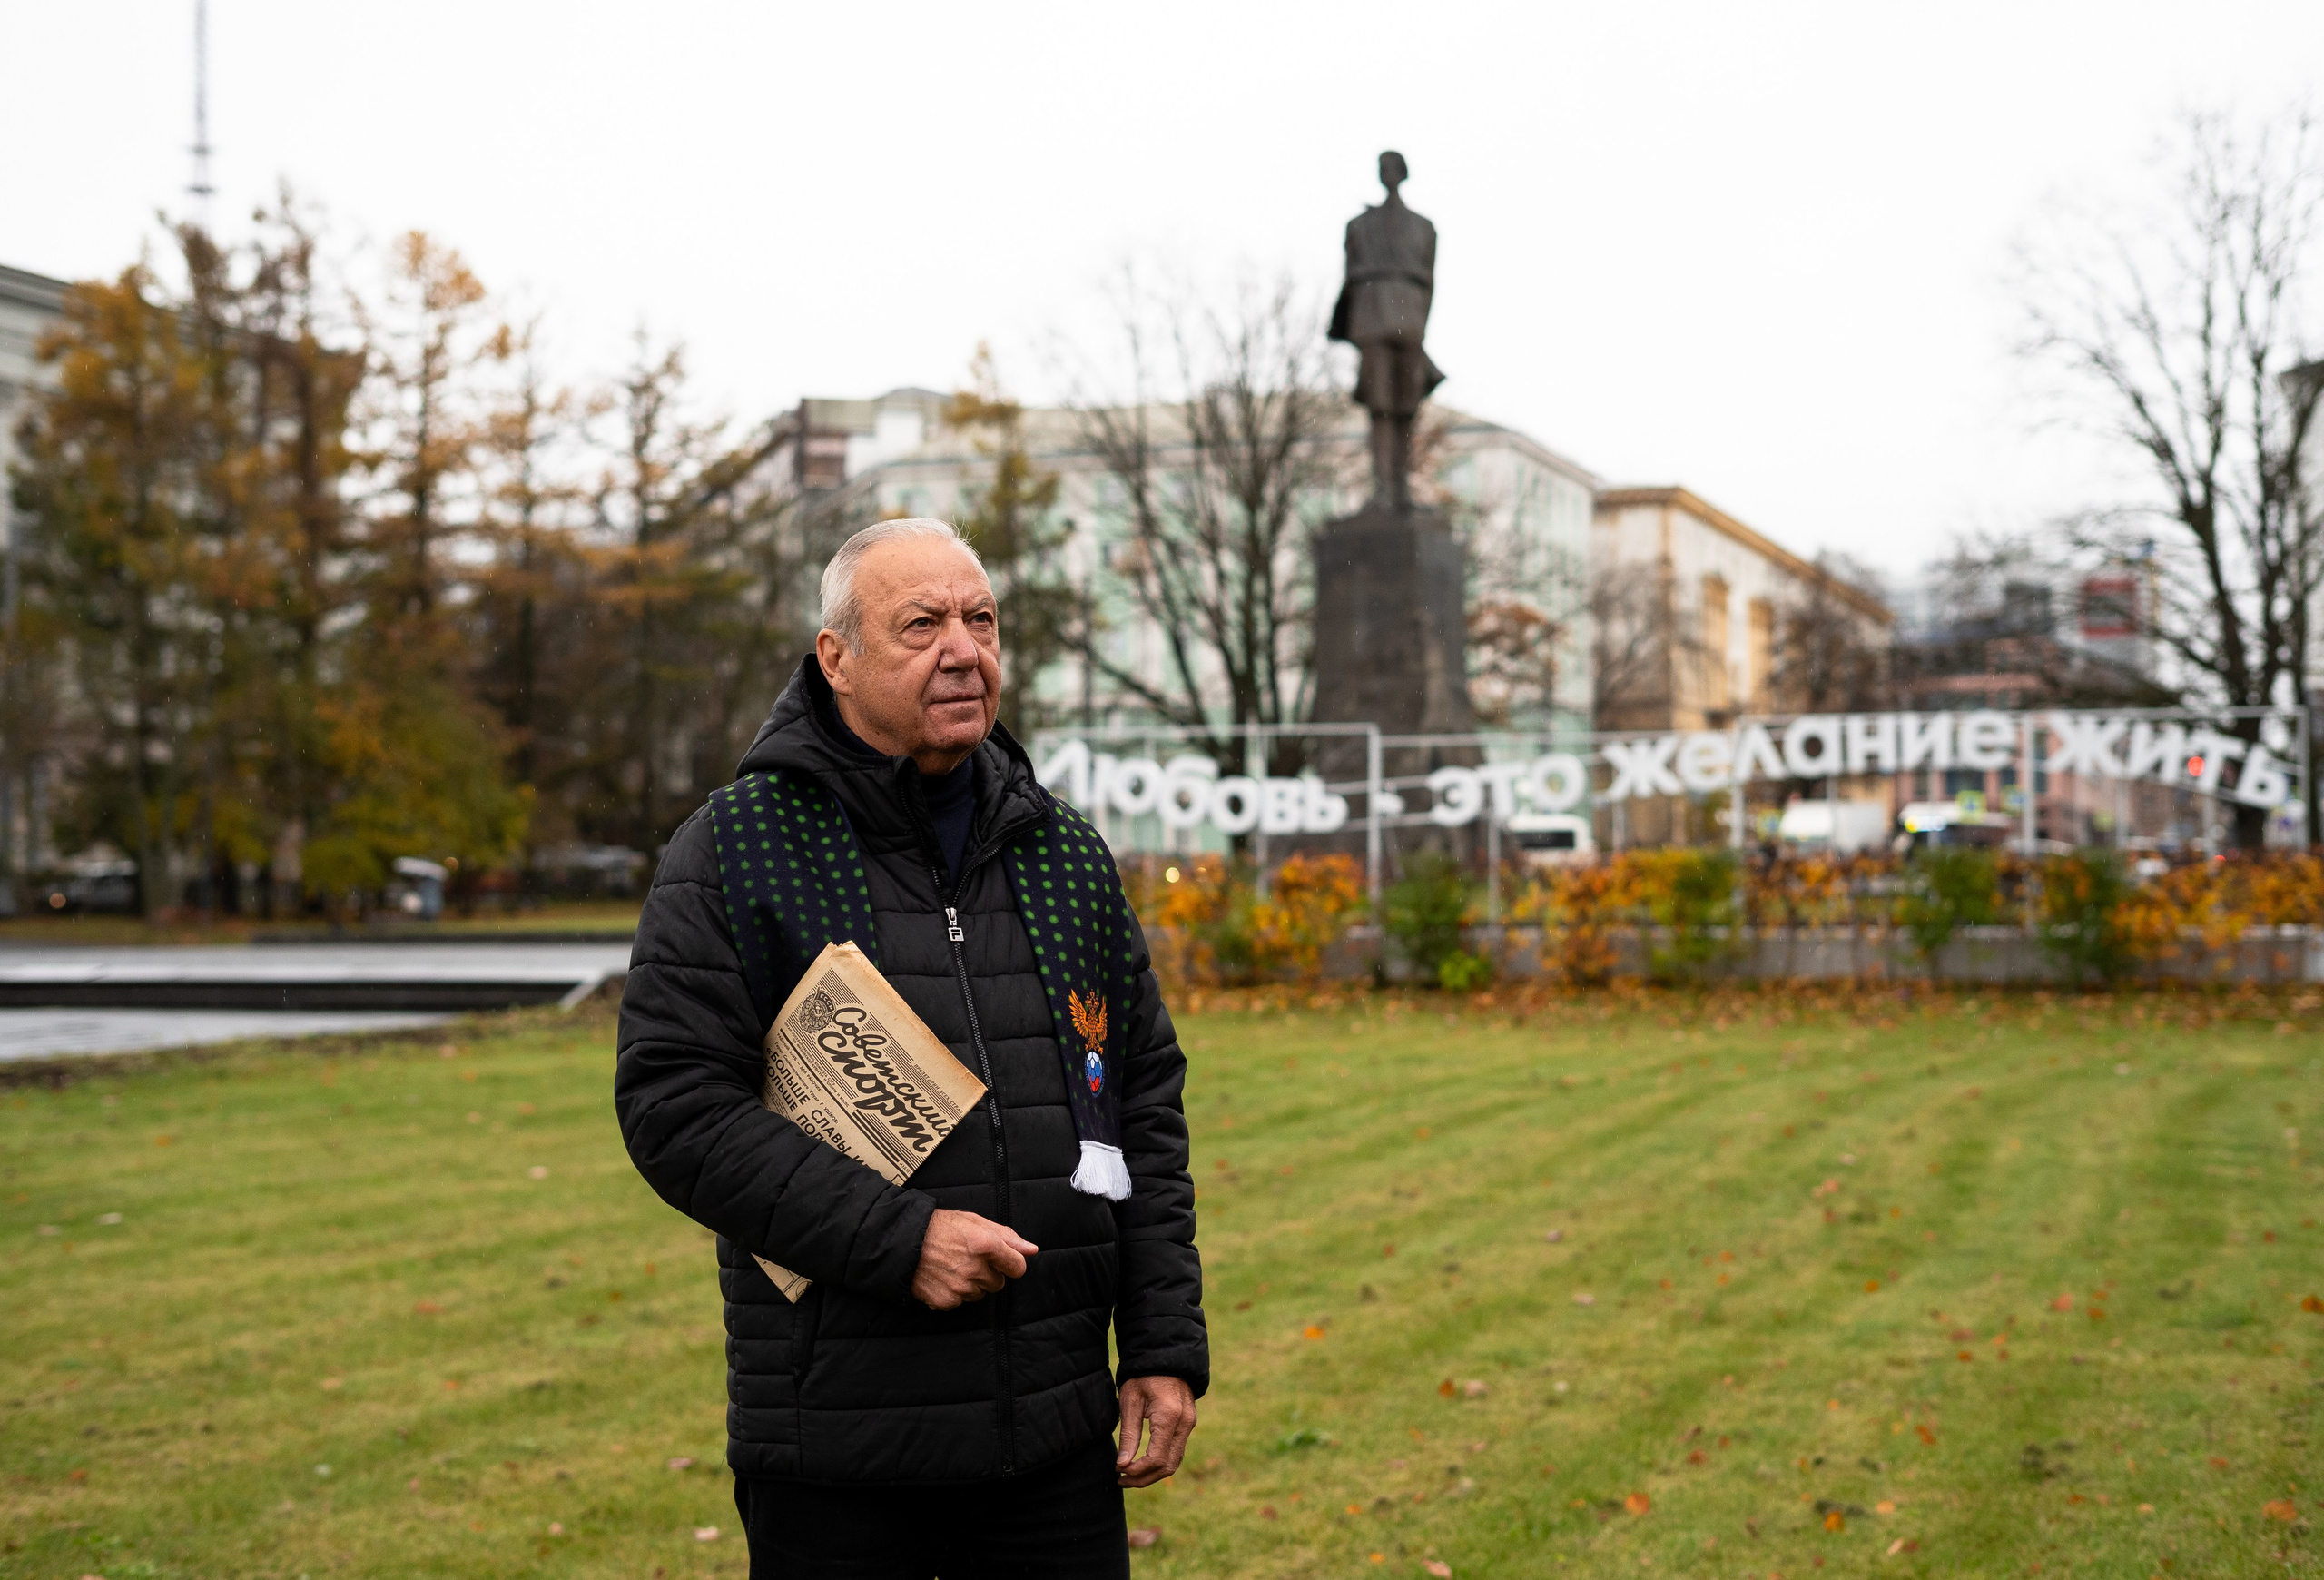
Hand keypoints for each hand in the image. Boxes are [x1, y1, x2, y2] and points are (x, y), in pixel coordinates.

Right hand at [910, 1208, 1036, 1309]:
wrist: (902, 1242)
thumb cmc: (939, 1227)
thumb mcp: (974, 1222)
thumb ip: (1007, 1236)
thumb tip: (1032, 1250)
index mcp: (986, 1245)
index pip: (1018, 1267)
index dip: (1010, 1263)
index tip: (1000, 1260)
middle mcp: (975, 1269)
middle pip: (998, 1283)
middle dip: (988, 1273)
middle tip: (968, 1258)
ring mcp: (960, 1288)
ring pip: (979, 1293)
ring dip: (971, 1284)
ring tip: (952, 1266)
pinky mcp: (946, 1301)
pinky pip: (960, 1302)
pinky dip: (953, 1293)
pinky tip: (942, 1277)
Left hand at [1115, 1375, 1195, 1486]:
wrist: (1165, 1357)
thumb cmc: (1143, 1376)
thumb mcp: (1130, 1402)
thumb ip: (1128, 1435)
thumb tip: (1122, 1465)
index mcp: (1169, 1417)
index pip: (1156, 1458)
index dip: (1137, 1471)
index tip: (1119, 1471)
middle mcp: (1185, 1424)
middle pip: (1168, 1466)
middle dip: (1144, 1478)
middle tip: (1121, 1480)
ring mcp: (1189, 1424)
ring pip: (1174, 1462)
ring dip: (1153, 1474)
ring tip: (1129, 1475)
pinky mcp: (1188, 1424)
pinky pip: (1176, 1451)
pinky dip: (1161, 1462)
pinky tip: (1143, 1464)